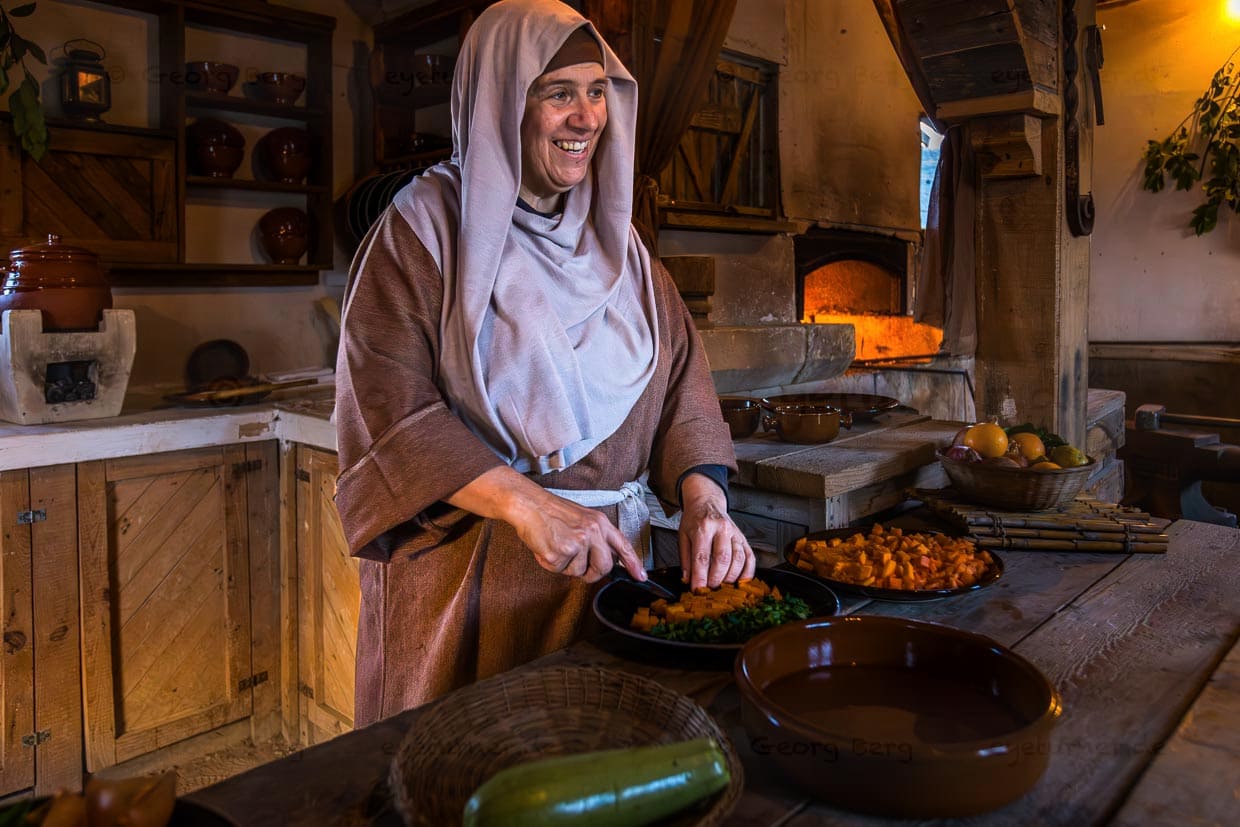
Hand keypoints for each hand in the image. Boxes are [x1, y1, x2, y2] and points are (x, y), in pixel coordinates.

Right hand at [445, 466, 645, 583]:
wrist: (529, 504)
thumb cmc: (552, 512)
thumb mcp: (582, 518)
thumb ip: (596, 537)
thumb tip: (606, 560)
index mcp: (599, 522)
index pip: (622, 545)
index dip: (633, 563)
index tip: (640, 576)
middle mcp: (592, 532)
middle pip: (604, 567)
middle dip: (593, 573)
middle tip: (579, 567)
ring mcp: (577, 543)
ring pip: (579, 572)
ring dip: (566, 566)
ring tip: (555, 545)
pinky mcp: (560, 553)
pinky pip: (559, 571)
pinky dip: (550, 563)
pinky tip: (545, 547)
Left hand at [678, 473, 755, 589]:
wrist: (707, 502)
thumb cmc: (694, 520)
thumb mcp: (683, 536)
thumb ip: (685, 559)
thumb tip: (688, 580)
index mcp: (703, 527)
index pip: (702, 557)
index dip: (700, 577)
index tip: (697, 590)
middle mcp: (721, 529)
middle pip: (722, 559)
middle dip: (715, 579)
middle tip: (709, 590)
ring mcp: (735, 533)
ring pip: (738, 559)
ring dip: (730, 578)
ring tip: (721, 587)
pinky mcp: (744, 538)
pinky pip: (750, 557)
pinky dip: (747, 572)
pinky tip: (740, 581)